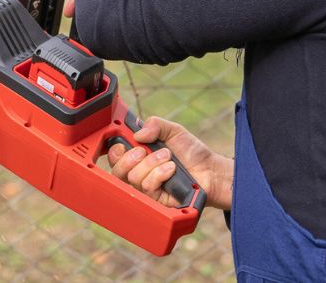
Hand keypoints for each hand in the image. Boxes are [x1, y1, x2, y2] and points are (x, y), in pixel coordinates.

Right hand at [106, 116, 233, 210]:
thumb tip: (137, 135)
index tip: (124, 143)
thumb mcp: (173, 131)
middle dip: (131, 157)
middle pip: (117, 171)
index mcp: (138, 155)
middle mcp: (139, 173)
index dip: (115, 150)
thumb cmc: (192, 152)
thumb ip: (155, 125)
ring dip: (152, 164)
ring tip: (169, 159)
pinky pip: (147, 188)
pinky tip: (172, 170)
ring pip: (133, 178)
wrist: (211, 170)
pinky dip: (159, 175)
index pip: (115, 156)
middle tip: (146, 150)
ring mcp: (147, 188)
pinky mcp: (156, 201)